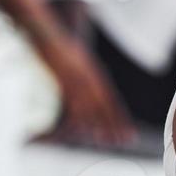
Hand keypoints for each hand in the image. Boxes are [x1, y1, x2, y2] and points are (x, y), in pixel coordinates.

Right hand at [33, 30, 137, 145]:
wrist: (47, 35)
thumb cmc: (60, 47)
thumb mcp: (78, 61)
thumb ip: (85, 75)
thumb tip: (87, 88)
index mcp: (95, 75)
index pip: (111, 100)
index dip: (120, 116)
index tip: (128, 131)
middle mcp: (90, 79)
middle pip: (106, 106)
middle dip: (115, 125)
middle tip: (125, 140)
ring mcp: (78, 80)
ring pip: (92, 108)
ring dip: (100, 126)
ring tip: (108, 141)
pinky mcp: (64, 81)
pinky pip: (73, 103)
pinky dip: (78, 117)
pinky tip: (83, 129)